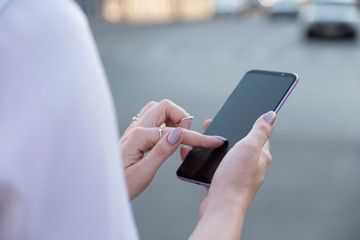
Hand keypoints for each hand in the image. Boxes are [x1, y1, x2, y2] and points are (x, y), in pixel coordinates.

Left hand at [119, 99, 225, 199]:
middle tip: (186, 138)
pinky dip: (165, 123)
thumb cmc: (120, 185)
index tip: (213, 141)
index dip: (197, 137)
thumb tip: (178, 133)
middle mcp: (136, 128)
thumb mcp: (144, 173)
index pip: (175, 131)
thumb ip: (161, 151)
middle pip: (165, 106)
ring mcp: (134, 129)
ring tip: (177, 138)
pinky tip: (166, 139)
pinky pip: (152, 118)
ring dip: (172, 118)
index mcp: (139, 137)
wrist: (102, 188)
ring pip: (158, 110)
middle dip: (182, 117)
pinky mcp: (135, 134)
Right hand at [188, 111, 275, 239]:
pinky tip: (199, 157)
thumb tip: (272, 115)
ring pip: (227, 155)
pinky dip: (208, 160)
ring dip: (216, 146)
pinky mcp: (224, 182)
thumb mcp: (249, 148)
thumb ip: (260, 131)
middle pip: (240, 144)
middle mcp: (251, 166)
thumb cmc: (235, 179)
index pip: (259, 135)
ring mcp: (237, 175)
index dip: (249, 123)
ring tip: (205, 139)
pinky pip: (216, 167)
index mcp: (260, 156)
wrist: (221, 207)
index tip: (239, 115)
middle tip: (214, 126)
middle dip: (227, 133)